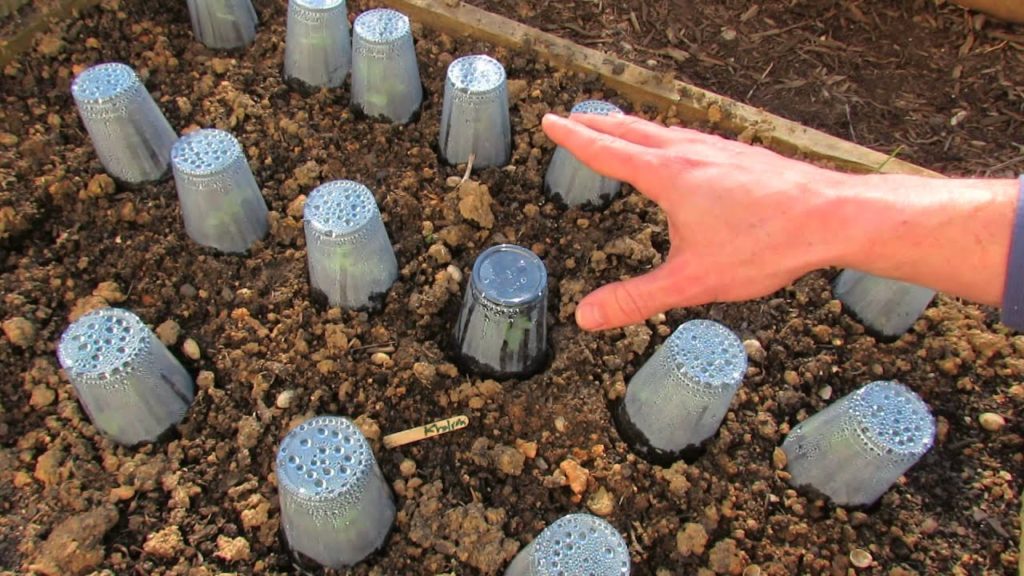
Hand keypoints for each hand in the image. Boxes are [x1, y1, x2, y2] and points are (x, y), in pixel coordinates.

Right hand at [542, 113, 851, 330]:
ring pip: (664, 131)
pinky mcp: (743, 157)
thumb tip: (585, 316)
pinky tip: (683, 151)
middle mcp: (691, 154)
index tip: (551, 122)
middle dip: (599, 124)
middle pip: (633, 131)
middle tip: (575, 117)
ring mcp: (719, 150)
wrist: (833, 216)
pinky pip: (692, 138)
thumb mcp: (692, 281)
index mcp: (669, 176)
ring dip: (633, 128)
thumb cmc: (765, 245)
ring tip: (621, 130)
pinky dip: (668, 137)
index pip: (608, 151)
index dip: (575, 139)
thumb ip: (636, 299)